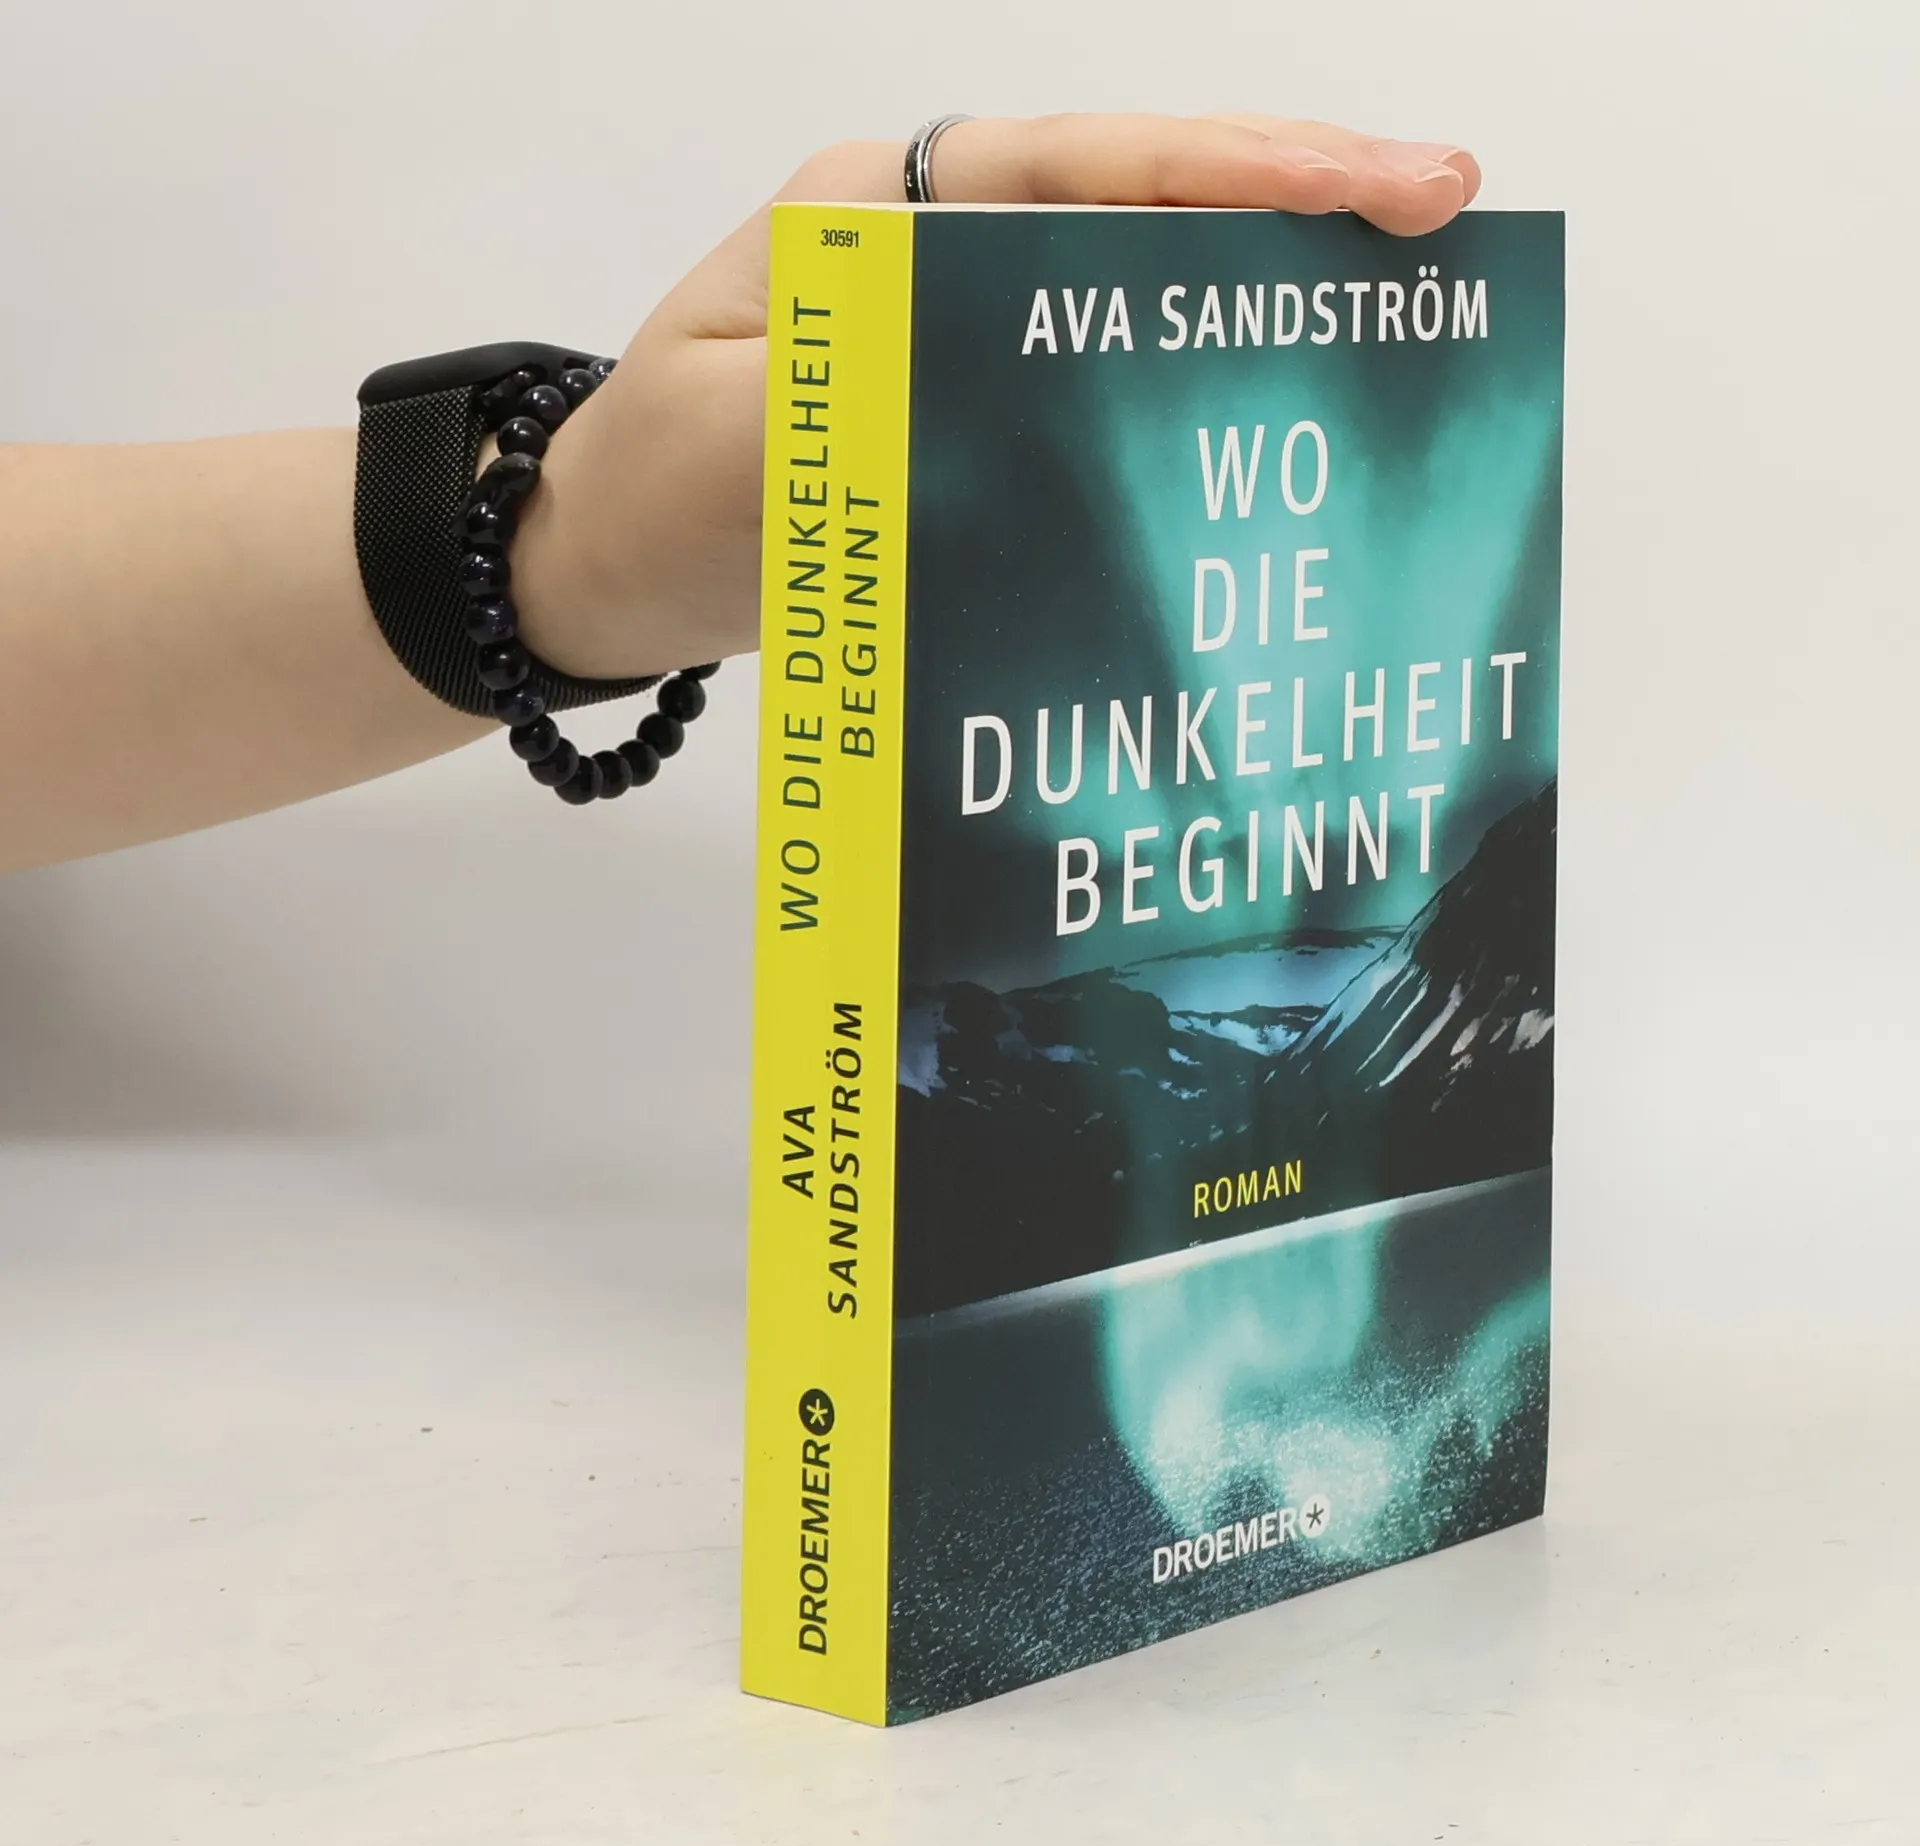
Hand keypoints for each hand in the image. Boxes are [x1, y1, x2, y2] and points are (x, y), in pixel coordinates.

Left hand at [511, 114, 1480, 682]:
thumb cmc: (648, 491)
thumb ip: (863, 407)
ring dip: (1261, 291)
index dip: (1231, 173)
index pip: (1079, 170)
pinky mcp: (976, 406)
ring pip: (1136, 283)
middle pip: (1136, 202)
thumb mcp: (732, 446)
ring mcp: (962, 324)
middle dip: (1290, 202)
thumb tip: (1014, 397)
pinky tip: (1280, 411)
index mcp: (877, 211)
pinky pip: (1103, 374)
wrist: (601, 561)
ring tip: (1403, 304)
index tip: (1369, 184)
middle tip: (1444, 213)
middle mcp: (935, 248)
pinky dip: (1194, 386)